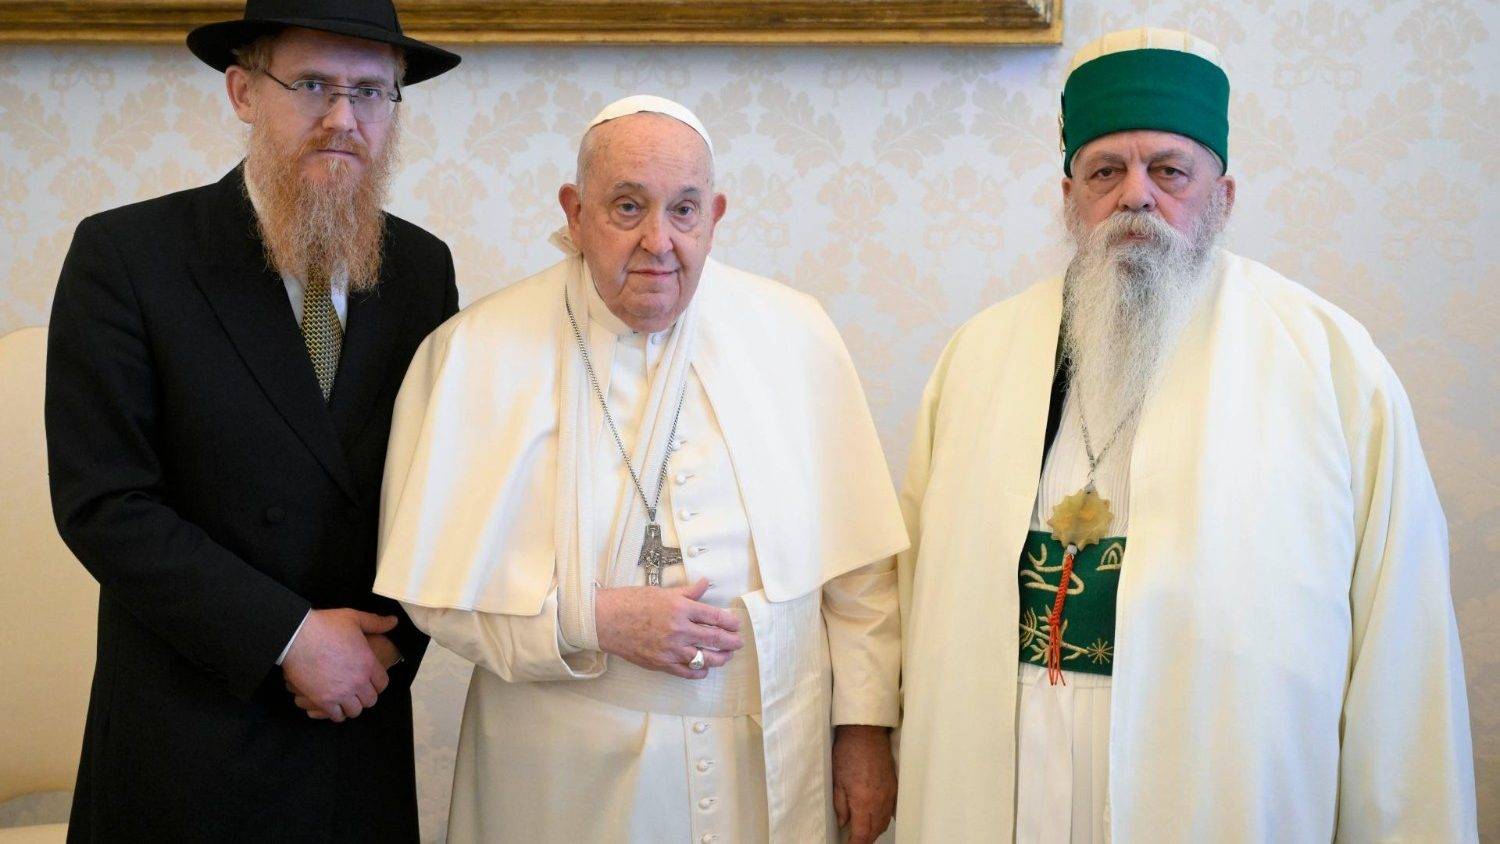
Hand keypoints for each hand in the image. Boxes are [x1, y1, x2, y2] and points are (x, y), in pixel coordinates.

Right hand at [281, 609, 394, 722]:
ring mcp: (341, 693)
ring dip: (352, 706)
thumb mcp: (355, 618)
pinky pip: (336, 716)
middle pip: (370, 700)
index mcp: (368, 663)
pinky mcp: (323, 701)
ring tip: (346, 699)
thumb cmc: (326, 625)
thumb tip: (394, 622)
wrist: (297, 636)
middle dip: (365, 695)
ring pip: (355, 711)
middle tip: (357, 690)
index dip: (377, 683)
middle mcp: (358, 682)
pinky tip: (333, 706)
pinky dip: (337, 713)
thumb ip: (376, 622)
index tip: (370, 680)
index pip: (382, 684)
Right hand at [594, 577, 741, 678]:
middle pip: (714, 638)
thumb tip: (705, 583)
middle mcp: (679, 629)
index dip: (730, 623)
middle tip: (738, 642)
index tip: (736, 625)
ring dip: (720, 658)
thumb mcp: (662, 592)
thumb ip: (687, 592)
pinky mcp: (661, 663)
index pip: (715, 617)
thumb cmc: (631, 602)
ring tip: (726, 657)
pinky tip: (704, 669)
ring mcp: (670, 649)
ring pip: (704, 658)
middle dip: (731, 642)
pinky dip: (698, 671)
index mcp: (680, 608)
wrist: (606, 620)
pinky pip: (686, 671)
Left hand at [833, 724, 896, 843]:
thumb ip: (840, 805)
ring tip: (863, 830)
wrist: (866, 732)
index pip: (862, 833)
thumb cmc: (849, 752)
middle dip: (865, 839)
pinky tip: (877, 816)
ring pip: (884, 821)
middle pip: (875, 830)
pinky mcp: (893, 785)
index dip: (855, 843)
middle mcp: (880, 801)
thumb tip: (843, 821)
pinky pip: (891, 809)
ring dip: (874, 829)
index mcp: (864, 801)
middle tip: (854, 840)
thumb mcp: (837, 780)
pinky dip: (884, 817)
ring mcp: (889, 793)